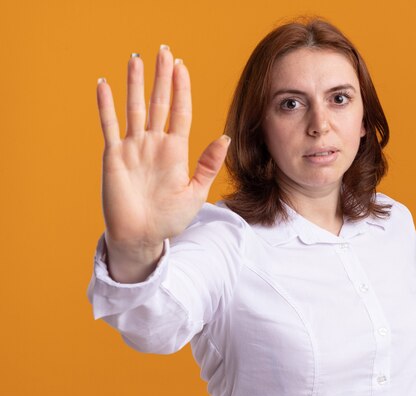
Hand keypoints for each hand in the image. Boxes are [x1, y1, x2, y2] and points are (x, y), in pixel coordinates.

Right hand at [96, 45, 229, 281]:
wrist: (142, 237)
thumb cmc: (169, 218)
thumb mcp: (195, 192)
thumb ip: (207, 164)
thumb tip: (225, 137)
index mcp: (175, 151)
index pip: (180, 112)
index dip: (181, 90)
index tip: (182, 67)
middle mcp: (154, 144)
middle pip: (159, 103)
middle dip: (162, 78)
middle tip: (164, 51)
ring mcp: (133, 148)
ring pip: (135, 108)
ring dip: (135, 84)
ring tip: (137, 59)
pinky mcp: (114, 156)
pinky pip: (109, 126)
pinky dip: (105, 106)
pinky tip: (104, 84)